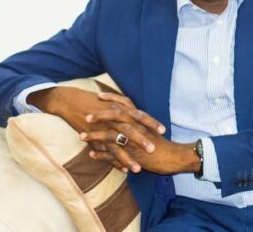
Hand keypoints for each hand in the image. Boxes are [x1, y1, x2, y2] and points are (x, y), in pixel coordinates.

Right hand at [27, 87, 158, 171]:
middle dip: (142, 141)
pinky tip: (122, 170)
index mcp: (120, 107)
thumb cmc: (93, 101)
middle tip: (153, 150)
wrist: (70, 101)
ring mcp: (101, 128)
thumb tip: (139, 117)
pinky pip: (104, 152)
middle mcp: (112, 117)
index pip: (139, 115)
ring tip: (138, 169)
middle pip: (130, 130)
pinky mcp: (92, 137)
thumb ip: (126, 110)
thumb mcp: (112, 102)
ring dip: (128, 158)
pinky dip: (113, 162)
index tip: (163, 131)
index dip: (151, 122)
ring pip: (117, 145)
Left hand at [81, 93, 197, 175]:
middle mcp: (136, 126)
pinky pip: (112, 153)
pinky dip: (100, 154)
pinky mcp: (131, 154)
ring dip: (94, 136)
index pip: (124, 103)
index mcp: (141, 118)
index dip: (111, 98)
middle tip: (86, 117)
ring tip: (80, 137)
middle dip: (99, 115)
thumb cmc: (162, 143)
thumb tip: (129, 118)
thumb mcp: (151, 129)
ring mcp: (133, 140)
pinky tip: (91, 154)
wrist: (172, 157)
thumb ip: (139, 122)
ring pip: (110, 135)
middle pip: (115, 116)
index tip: (99, 95)